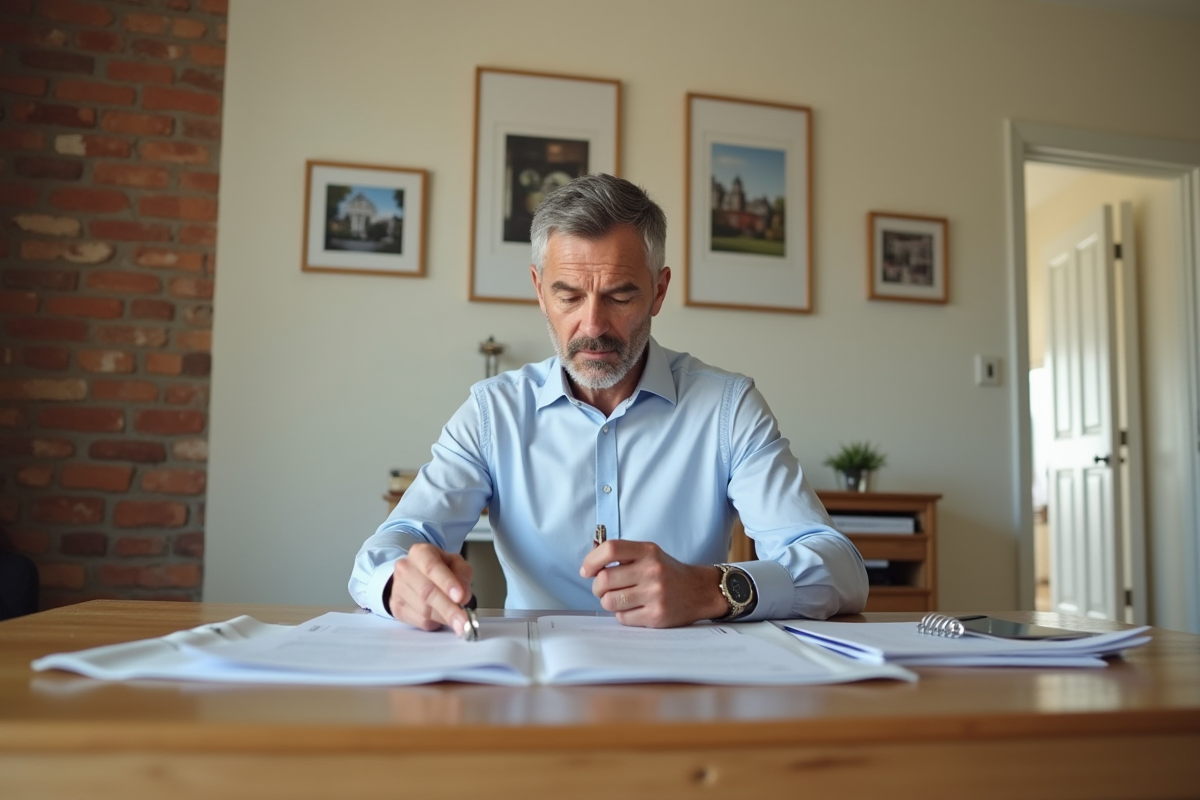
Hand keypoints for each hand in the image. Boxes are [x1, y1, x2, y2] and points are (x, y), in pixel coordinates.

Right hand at [388, 543, 473, 633]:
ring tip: (458, 620)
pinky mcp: (396, 608)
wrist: (415, 575)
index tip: (460, 597)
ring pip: (424, 610)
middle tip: (464, 621)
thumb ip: (462, 575)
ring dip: (444, 618)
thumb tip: (463, 597)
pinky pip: (420, 621)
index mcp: (420, 553)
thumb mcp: (456, 563)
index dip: (447, 583)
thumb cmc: (439, 569)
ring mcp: (398, 589)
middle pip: (427, 592)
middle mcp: (405, 568)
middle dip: (448, 609)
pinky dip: (436, 623)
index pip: (432, 567)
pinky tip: (441, 616)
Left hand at [580, 540, 727, 627]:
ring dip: (608, 601)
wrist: (700, 591)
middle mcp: (652, 571)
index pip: (611, 549)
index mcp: (648, 551)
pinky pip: (622, 618)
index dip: (591, 560)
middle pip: (604, 579)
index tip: (586, 570)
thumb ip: (622, 555)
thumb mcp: (649, 554)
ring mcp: (655, 594)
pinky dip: (622, 614)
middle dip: (597, 586)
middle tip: (602, 588)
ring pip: (610, 601)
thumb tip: (590, 560)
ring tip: (619, 599)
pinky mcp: (657, 615)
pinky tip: (633, 608)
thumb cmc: (668, 572)